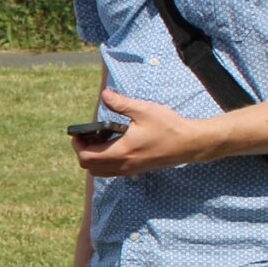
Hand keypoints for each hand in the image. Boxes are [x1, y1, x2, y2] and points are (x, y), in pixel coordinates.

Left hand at [74, 90, 219, 176]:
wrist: (190, 143)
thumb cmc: (168, 126)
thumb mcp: (143, 110)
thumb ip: (121, 103)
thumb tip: (104, 94)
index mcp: (121, 152)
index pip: (87, 157)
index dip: (77, 146)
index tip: (78, 134)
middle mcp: (123, 165)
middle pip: (90, 167)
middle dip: (83, 152)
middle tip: (87, 136)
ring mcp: (130, 170)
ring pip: (100, 172)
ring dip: (94, 158)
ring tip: (100, 140)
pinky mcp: (136, 170)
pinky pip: (112, 171)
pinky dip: (105, 161)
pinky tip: (114, 144)